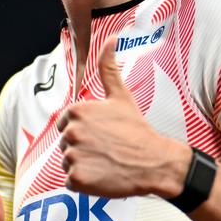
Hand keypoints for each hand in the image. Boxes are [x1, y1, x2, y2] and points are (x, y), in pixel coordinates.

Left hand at [56, 39, 184, 197]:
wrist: (155, 162)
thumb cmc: (137, 129)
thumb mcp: (121, 96)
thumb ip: (109, 67)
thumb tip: (111, 38)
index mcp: (76, 110)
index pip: (66, 124)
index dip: (84, 130)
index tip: (103, 134)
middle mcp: (70, 132)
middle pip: (65, 143)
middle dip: (82, 148)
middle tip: (106, 149)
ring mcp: (72, 156)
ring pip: (67, 162)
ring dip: (83, 165)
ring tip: (105, 162)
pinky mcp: (76, 179)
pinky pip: (70, 181)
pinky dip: (84, 182)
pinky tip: (102, 175)